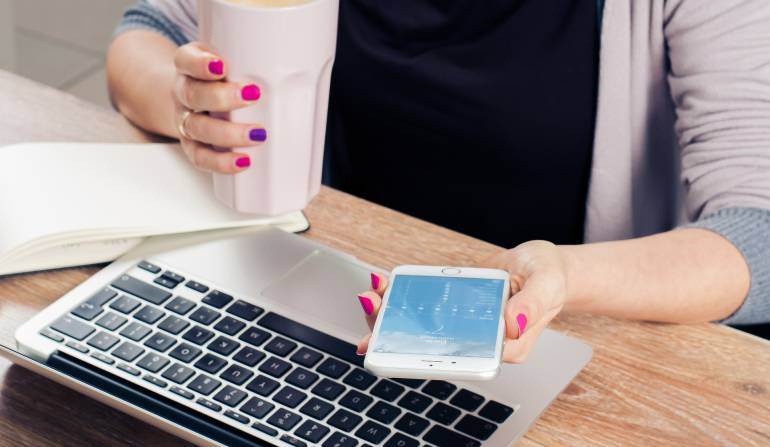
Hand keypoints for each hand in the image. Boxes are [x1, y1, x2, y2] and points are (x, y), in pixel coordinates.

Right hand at [173, 42, 266, 172]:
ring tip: (257, 135)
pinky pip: (201, 157)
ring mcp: (185, 121)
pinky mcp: (192, 146)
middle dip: (222, 98)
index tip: (222, 66)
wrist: (196, 99)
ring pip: (198, 128)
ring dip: (228, 133)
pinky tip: (243, 162)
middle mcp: (184, 93)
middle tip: (252, 96)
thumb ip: (249, 62)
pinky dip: (221, 162)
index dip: (201, 64)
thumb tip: (294, 66)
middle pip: (193, 95)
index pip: (186, 60)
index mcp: (189, 67)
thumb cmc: (222, 79)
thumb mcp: (231, 61)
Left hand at [355, 241, 569, 362]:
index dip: (425, 357)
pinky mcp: (454, 306)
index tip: (398, 346)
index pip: (460, 359)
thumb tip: (511, 323)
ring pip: (422, 327)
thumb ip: (531, 304)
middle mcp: (479, 340)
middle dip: (396, 334)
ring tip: (371, 297)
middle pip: (432, 346)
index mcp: (502, 347)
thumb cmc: (549, 277)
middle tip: (372, 313)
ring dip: (392, 315)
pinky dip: (403, 297)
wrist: (542, 263)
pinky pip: (425, 305)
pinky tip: (385, 287)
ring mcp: (464, 324)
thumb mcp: (546, 284)